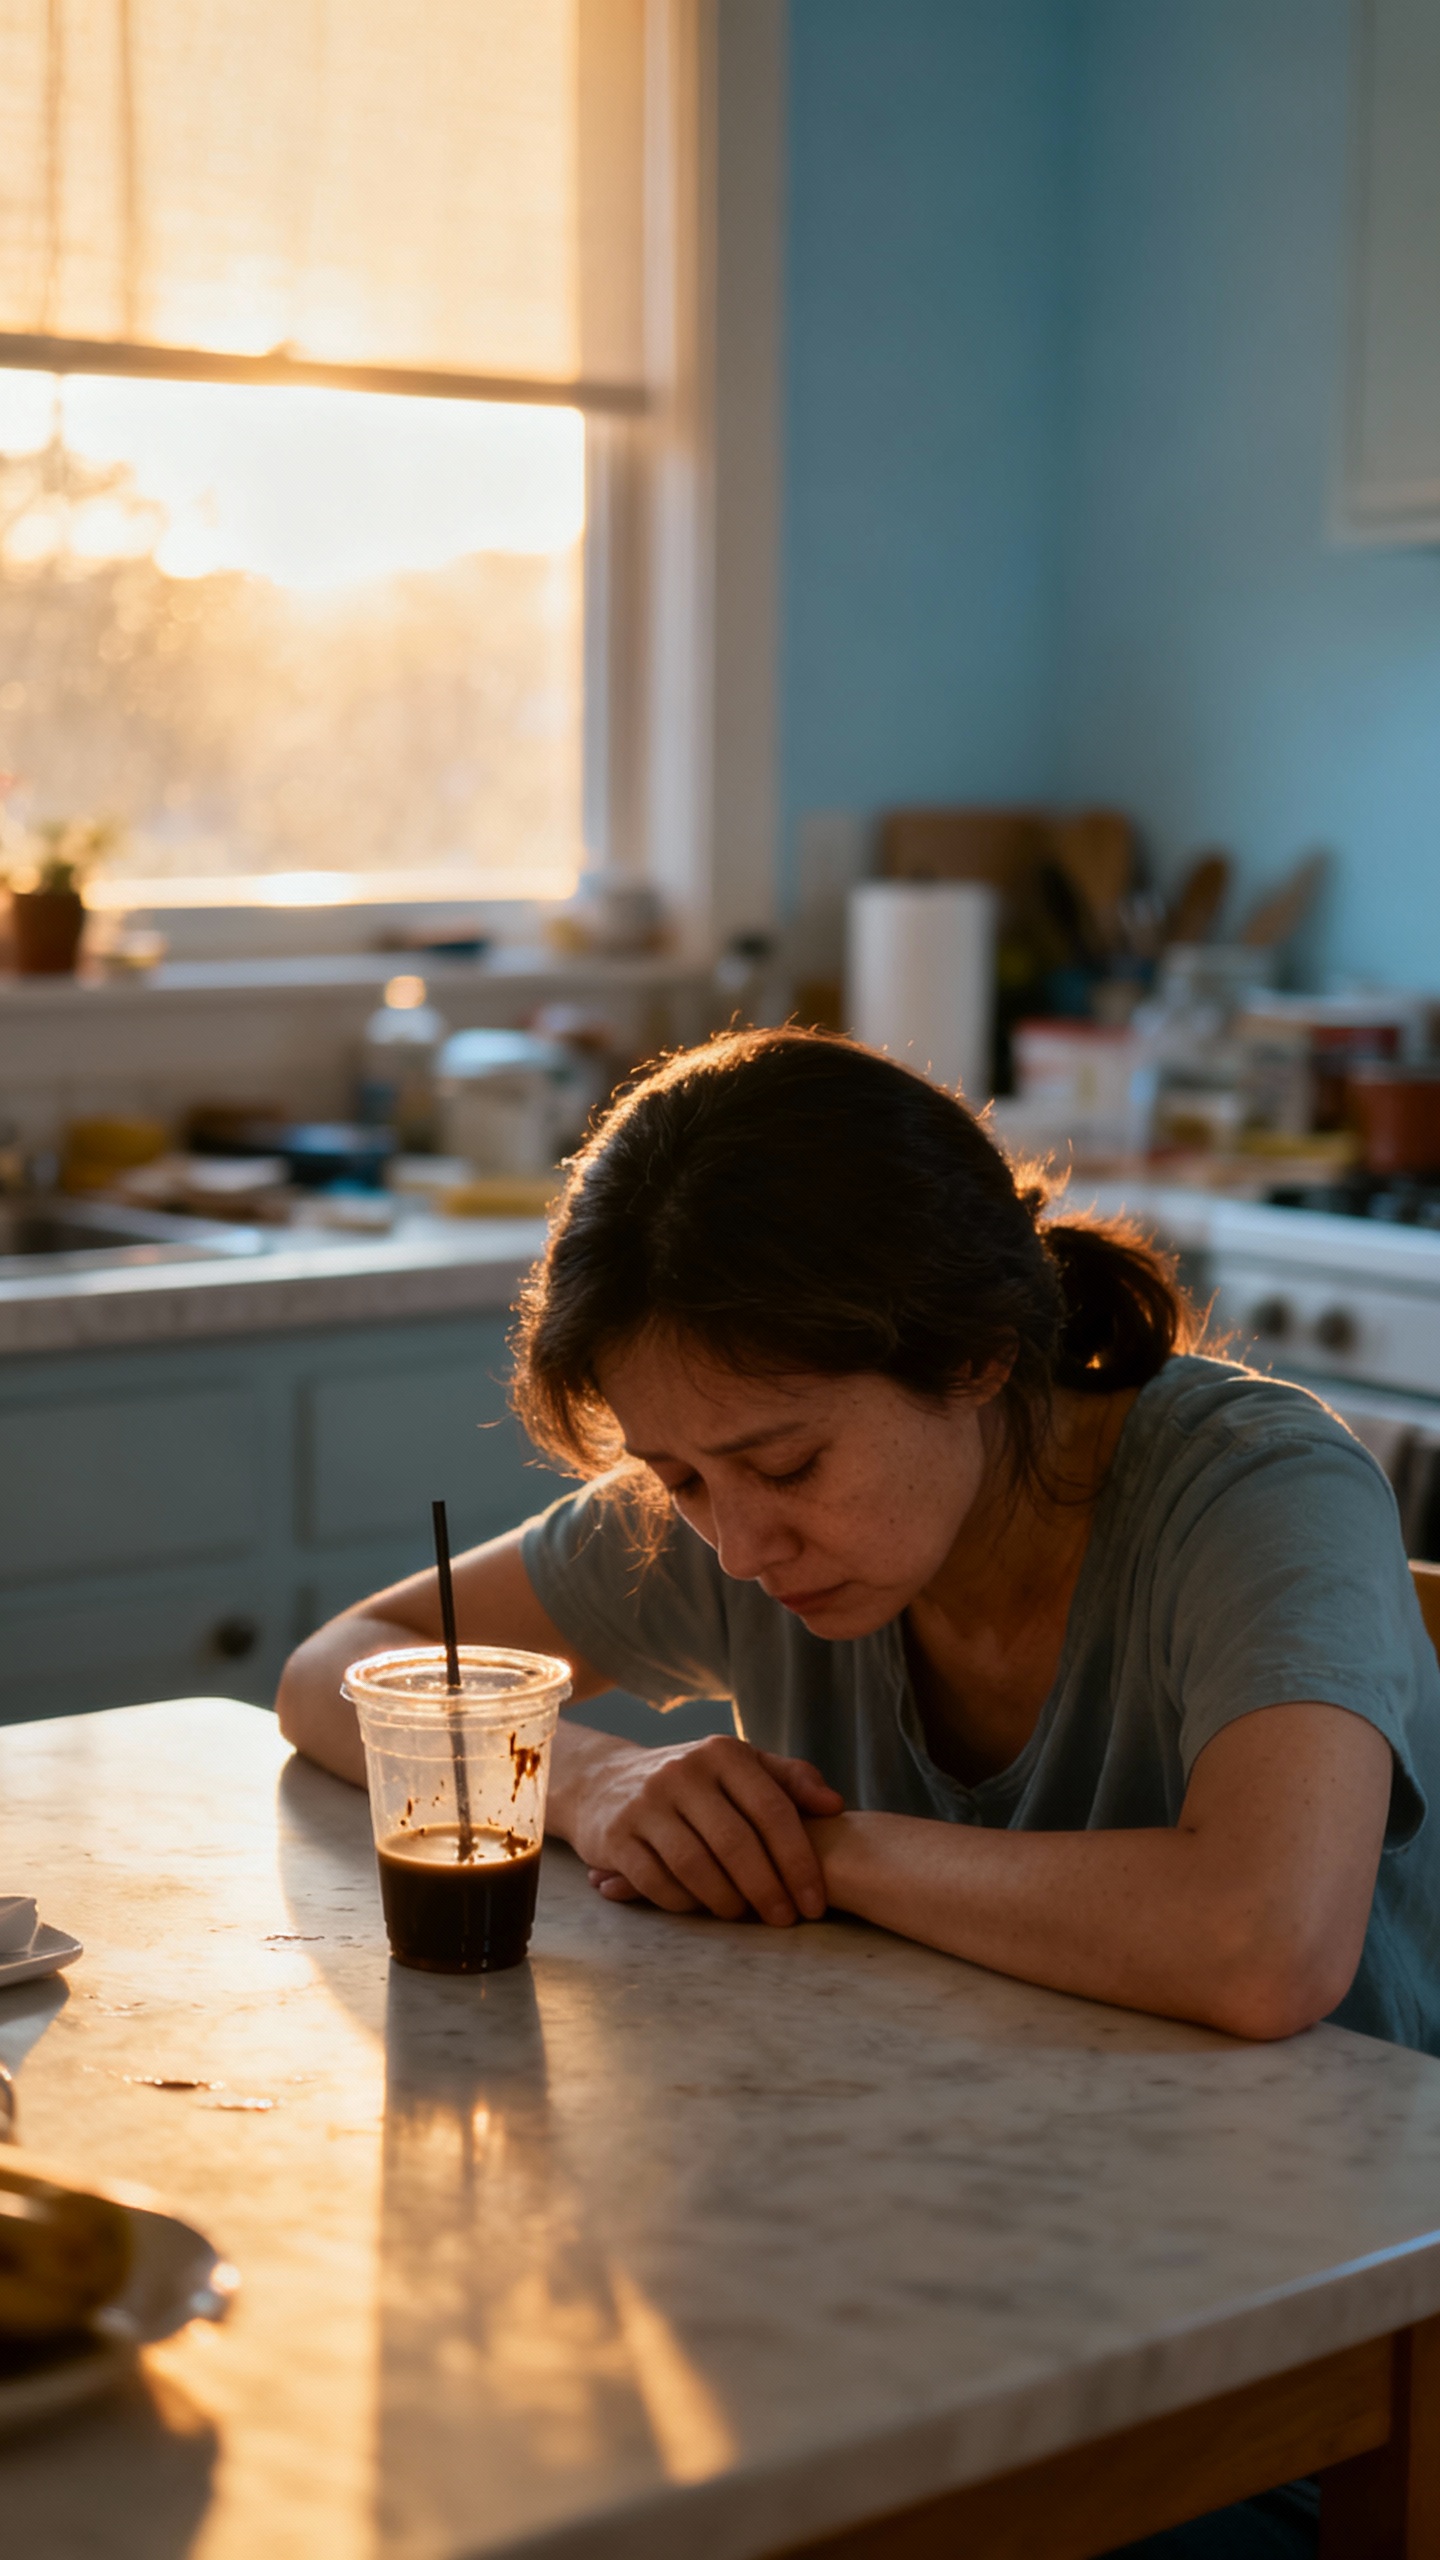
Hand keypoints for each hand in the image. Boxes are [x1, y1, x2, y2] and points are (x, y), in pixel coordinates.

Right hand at [568, 1733, 843, 1924]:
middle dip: (768, 1889)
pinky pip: (657, 1882)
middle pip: (736, 1843)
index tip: (814, 1901)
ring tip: (745, 1916)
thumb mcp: (740, 1767)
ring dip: (727, 1901)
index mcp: (722, 1754)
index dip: (798, 1861)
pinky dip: (685, 1904)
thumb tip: (835, 1805)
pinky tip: (702, 1909)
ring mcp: (644, 1804)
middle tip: (785, 1920)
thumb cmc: (692, 1782)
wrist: (603, 1781)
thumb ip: (790, 1780)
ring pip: (696, 1866)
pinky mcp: (614, 1836)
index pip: (772, 1810)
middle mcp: (682, 1773)